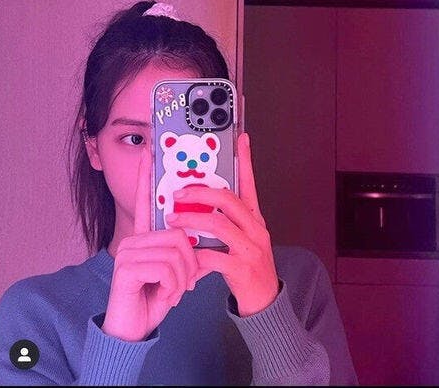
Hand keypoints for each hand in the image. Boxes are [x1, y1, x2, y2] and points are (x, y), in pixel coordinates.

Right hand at [102, 144, 200, 341]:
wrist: (134, 329)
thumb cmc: (155, 295)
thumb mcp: (175, 271)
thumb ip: (182, 250)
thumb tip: (195, 235)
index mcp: (146, 237)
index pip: (147, 201)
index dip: (147, 176)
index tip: (149, 152)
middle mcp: (135, 239)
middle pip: (180, 233)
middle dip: (190, 263)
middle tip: (186, 282)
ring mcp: (129, 251)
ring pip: (177, 251)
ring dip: (183, 278)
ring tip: (173, 292)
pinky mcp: (127, 267)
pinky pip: (167, 267)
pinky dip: (173, 286)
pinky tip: (163, 297)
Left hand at [166, 132, 278, 316]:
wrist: (265, 300)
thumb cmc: (248, 264)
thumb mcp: (243, 237)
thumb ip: (226, 220)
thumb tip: (199, 204)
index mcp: (255, 218)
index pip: (250, 183)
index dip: (246, 160)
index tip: (241, 138)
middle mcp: (256, 228)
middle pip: (229, 200)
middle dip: (200, 192)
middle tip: (178, 192)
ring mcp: (251, 248)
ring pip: (219, 225)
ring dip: (191, 220)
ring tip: (172, 220)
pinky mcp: (242, 269)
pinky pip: (214, 257)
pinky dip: (196, 256)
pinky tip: (185, 257)